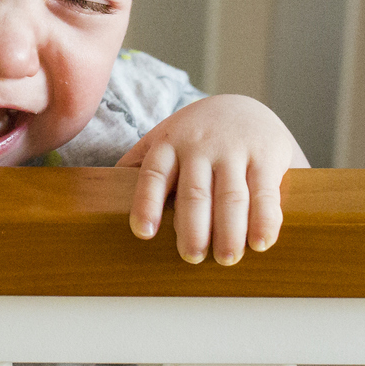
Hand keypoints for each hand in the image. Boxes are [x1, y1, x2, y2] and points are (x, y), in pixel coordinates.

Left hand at [117, 95, 306, 264]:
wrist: (243, 107)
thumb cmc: (195, 138)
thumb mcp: (163, 141)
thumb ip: (137, 166)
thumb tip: (98, 202)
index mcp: (168, 145)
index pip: (153, 174)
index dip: (146, 203)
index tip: (144, 233)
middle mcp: (200, 147)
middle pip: (194, 192)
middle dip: (193, 227)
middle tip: (192, 256)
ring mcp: (234, 151)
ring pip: (230, 195)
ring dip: (229, 229)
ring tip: (226, 258)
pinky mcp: (266, 156)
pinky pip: (265, 192)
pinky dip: (265, 218)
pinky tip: (261, 242)